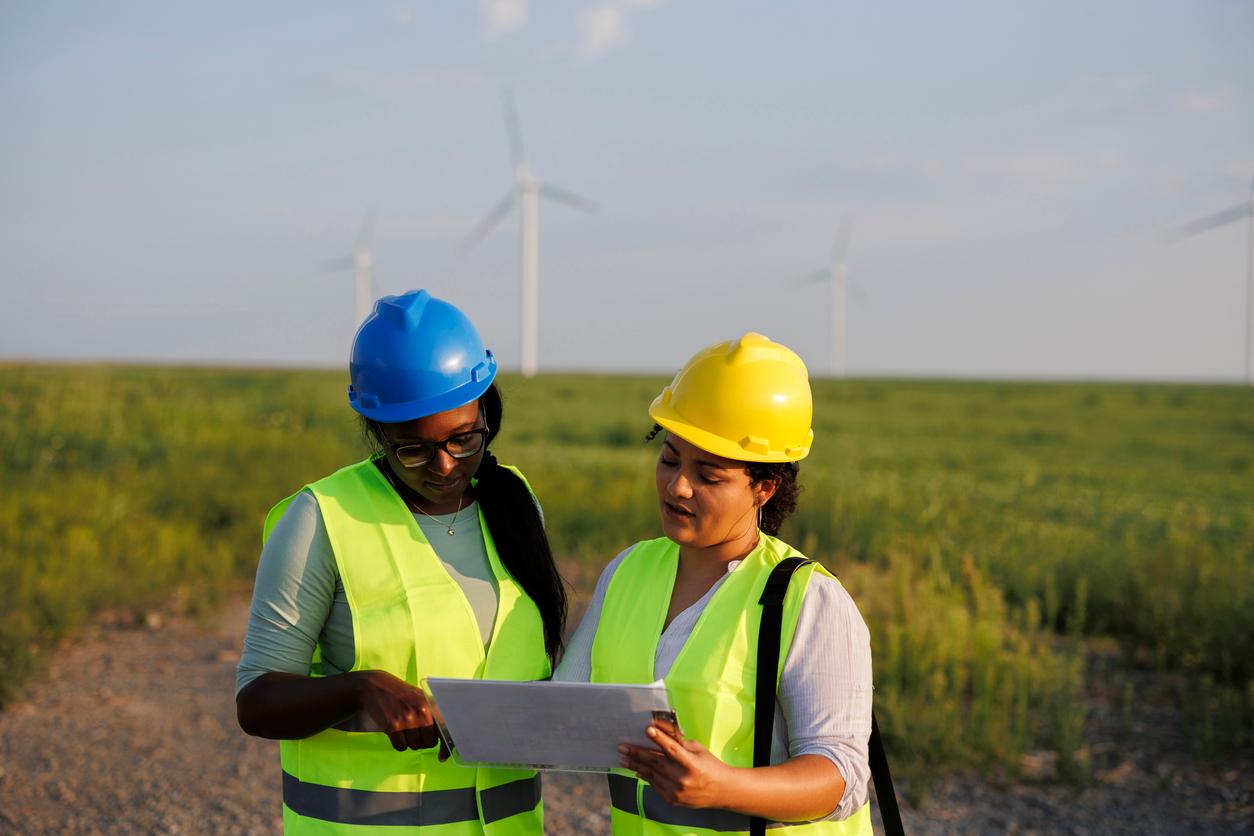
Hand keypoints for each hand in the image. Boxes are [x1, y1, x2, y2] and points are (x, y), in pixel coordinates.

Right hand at [355, 670, 449, 757]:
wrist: (376, 686)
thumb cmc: (401, 694)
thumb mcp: (421, 698)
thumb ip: (433, 714)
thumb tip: (443, 739)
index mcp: (431, 705)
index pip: (444, 730)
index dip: (445, 747)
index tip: (443, 756)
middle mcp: (421, 712)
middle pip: (429, 743)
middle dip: (422, 741)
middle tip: (414, 730)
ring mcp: (407, 719)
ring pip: (414, 746)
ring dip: (409, 741)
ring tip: (403, 727)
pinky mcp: (392, 726)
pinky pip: (401, 747)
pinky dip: (398, 743)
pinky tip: (395, 731)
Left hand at [618, 722, 736, 808]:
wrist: (721, 791)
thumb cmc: (710, 765)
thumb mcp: (698, 749)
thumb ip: (679, 742)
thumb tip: (660, 731)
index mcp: (692, 764)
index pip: (673, 749)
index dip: (659, 739)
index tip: (647, 729)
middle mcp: (683, 779)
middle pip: (656, 763)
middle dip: (637, 753)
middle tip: (622, 747)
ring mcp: (676, 791)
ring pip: (651, 775)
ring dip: (636, 766)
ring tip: (623, 758)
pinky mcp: (672, 799)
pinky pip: (654, 785)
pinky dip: (645, 776)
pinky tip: (636, 770)